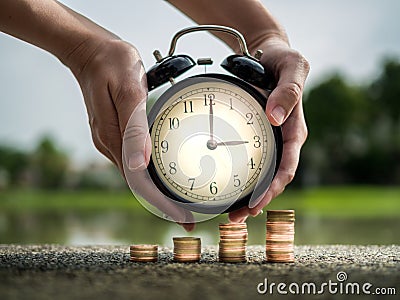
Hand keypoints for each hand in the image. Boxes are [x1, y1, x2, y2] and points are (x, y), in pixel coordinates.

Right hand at [69, 38, 194, 230]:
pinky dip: (151, 176)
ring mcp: (111, 141)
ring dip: (158, 193)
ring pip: (137, 176)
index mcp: (113, 138)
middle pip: (139, 185)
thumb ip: (134, 127)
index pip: (139, 183)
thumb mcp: (128, 90)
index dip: (161, 204)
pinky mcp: (114, 134)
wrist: (90, 51)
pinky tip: (164, 177)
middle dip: (164, 206)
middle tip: (190, 219)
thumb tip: (140, 165)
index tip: (183, 218)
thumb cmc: (112, 63)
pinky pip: (134, 162)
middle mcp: (110, 145)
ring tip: (182, 205)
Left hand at [229, 39, 309, 221]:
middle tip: (237, 217)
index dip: (274, 187)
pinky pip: (251, 162)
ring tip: (231, 214)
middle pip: (274, 179)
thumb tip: (275, 116)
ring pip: (262, 175)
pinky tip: (228, 190)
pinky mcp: (257, 137)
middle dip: (258, 200)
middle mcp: (283, 140)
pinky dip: (242, 179)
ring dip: (248, 197)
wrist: (271, 55)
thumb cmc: (284, 60)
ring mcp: (270, 140)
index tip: (258, 201)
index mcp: (294, 130)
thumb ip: (288, 90)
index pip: (287, 166)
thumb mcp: (293, 67)